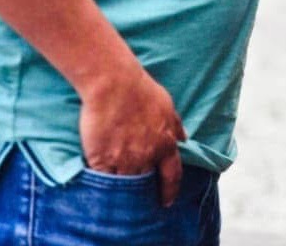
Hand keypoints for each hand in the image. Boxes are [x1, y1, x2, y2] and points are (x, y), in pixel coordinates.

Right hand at [78, 62, 186, 205]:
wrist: (114, 84)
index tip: (166, 201)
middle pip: (146, 183)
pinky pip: (102, 179)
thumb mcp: (167, 106)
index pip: (172, 175)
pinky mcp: (101, 159)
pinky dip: (102, 183)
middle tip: (138, 200)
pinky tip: (100, 186)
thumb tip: (184, 139)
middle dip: (143, 193)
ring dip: (122, 190)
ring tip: (117, 194)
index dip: (170, 190)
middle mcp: (147, 156)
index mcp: (165, 144)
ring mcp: (123, 159)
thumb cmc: (141, 91)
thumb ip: (176, 126)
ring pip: (124, 185)